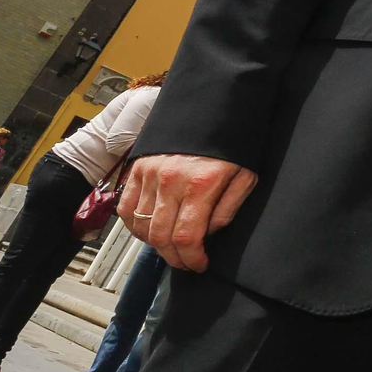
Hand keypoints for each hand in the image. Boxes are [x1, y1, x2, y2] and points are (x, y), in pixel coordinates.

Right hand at [116, 155, 256, 272]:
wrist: (211, 106)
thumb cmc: (231, 141)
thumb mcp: (245, 175)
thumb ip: (228, 208)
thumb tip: (209, 232)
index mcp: (200, 184)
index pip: (186, 238)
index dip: (192, 259)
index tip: (199, 264)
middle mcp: (169, 180)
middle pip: (160, 237)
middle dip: (174, 258)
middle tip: (186, 262)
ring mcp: (149, 174)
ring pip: (141, 226)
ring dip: (155, 244)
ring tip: (171, 247)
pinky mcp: (136, 168)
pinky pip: (126, 208)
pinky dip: (135, 225)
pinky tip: (150, 229)